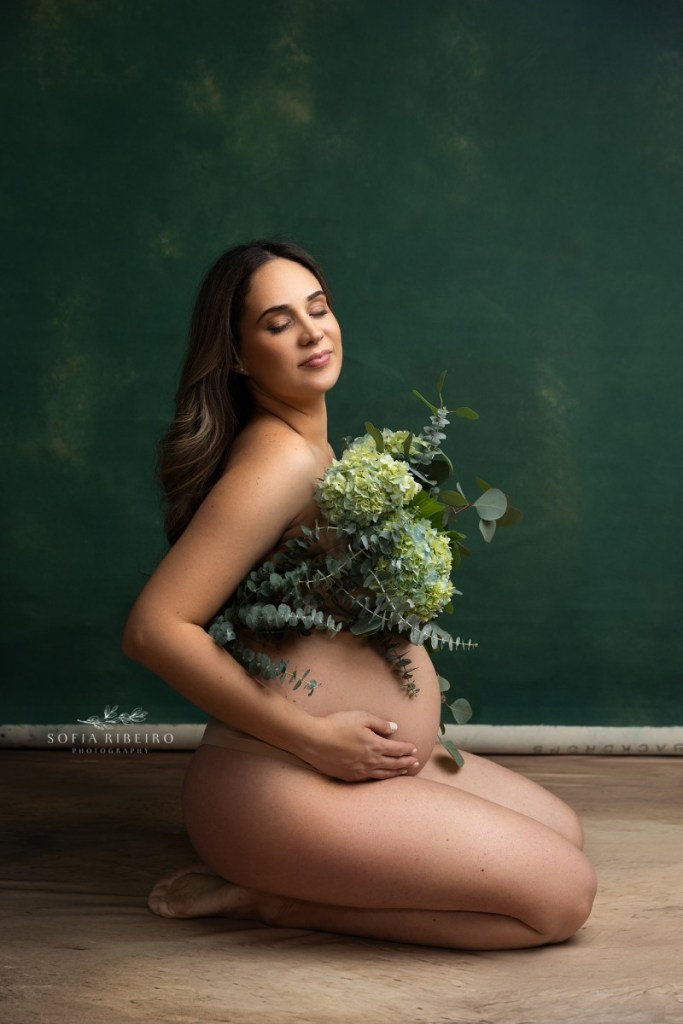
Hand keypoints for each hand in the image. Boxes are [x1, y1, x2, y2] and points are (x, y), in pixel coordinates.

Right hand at [300, 710, 418, 781]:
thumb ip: (380, 723)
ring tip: (405, 772)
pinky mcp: (350, 777)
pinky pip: (370, 779)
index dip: (408, 749)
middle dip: (407, 763)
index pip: (398, 749)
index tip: (415, 749)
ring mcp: (360, 771)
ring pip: (384, 774)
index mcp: (376, 745)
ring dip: (397, 773)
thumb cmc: (336, 725)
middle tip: (416, 763)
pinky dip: (381, 778)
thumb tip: (394, 728)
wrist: (313, 740)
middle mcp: (371, 761)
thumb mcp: (360, 717)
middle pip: (394, 764)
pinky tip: (383, 777)